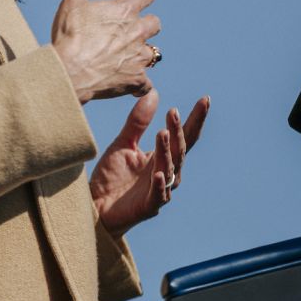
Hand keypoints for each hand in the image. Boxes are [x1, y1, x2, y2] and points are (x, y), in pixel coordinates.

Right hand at [51, 0, 160, 102]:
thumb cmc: (69, 35)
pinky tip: (128, 85)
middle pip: (155, 23)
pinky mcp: (136, 80)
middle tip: (127, 32)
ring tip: (125, 58)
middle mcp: (137, 31)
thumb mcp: (71, 2)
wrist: (69, 72)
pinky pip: (147, 83)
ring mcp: (139, 57)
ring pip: (154, 53)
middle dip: (144, 26)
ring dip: (142, 54)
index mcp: (124, 10)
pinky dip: (139, 84)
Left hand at [89, 88, 209, 238]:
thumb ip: (138, 122)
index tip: (205, 99)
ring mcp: (159, 190)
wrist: (94, 206)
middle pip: (179, 150)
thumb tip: (154, 94)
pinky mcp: (148, 206)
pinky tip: (158, 173)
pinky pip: (157, 194)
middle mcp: (166, 173)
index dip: (195, 119)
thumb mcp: (123, 144)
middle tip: (173, 112)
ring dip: (166, 151)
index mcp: (162, 157)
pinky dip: (159, 184)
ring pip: (169, 168)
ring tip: (162, 132)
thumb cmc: (111, 177)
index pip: (183, 136)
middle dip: (179, 131)